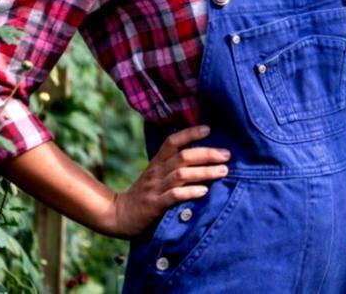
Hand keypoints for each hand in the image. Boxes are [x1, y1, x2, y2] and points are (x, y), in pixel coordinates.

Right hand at [102, 126, 228, 239]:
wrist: (118, 216)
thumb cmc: (143, 194)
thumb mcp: (154, 176)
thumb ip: (171, 166)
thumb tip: (200, 156)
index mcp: (156, 163)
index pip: (172, 141)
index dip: (189, 133)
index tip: (208, 129)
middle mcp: (156, 172)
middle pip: (182, 157)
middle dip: (206, 154)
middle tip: (227, 155)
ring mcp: (155, 189)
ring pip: (181, 175)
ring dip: (204, 172)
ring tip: (223, 171)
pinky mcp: (154, 206)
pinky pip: (173, 196)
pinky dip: (190, 192)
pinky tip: (204, 191)